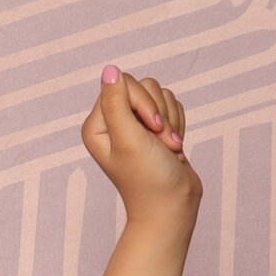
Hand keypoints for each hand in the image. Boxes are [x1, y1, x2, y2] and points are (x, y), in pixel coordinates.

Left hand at [82, 65, 199, 222]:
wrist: (173, 205)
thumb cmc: (148, 178)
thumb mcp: (129, 138)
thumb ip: (117, 102)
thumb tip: (110, 69)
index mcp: (97, 125)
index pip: (122, 85)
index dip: (143, 103)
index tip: (152, 128)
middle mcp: (113, 122)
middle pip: (144, 86)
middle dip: (159, 113)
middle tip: (161, 141)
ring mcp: (135, 125)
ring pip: (160, 95)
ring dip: (171, 120)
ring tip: (167, 148)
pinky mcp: (156, 128)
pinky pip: (172, 106)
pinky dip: (178, 124)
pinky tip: (173, 147)